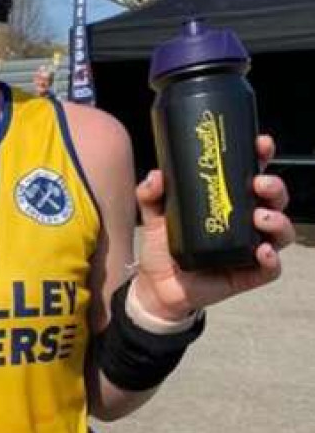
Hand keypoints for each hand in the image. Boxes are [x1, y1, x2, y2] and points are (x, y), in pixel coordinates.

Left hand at [133, 135, 294, 319]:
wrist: (155, 286)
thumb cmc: (163, 247)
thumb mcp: (154, 215)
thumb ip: (151, 193)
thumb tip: (156, 177)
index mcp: (228, 201)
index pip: (252, 174)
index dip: (261, 157)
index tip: (260, 145)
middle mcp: (244, 222)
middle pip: (274, 199)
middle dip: (274, 186)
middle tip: (259, 183)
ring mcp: (249, 248)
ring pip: (281, 231)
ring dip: (278, 220)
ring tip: (260, 217)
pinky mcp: (249, 274)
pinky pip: (271, 268)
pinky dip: (271, 259)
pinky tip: (261, 252)